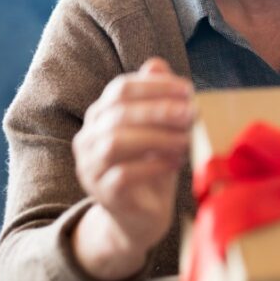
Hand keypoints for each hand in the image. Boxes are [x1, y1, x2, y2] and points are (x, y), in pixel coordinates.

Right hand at [71, 58, 192, 280]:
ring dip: (156, 138)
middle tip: (191, 113)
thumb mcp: (160, 129)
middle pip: (118, 114)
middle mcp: (88, 138)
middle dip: (159, 110)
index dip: (155, 87)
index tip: (189, 90)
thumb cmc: (153, 164)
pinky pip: (122, 175)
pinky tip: (175, 164)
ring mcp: (90, 167)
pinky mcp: (102, 194)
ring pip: (115, 143)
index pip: (120, 89)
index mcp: (101, 115)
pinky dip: (152, 166)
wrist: (141, 216)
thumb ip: (157, 98)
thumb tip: (157, 64)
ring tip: (185, 140)